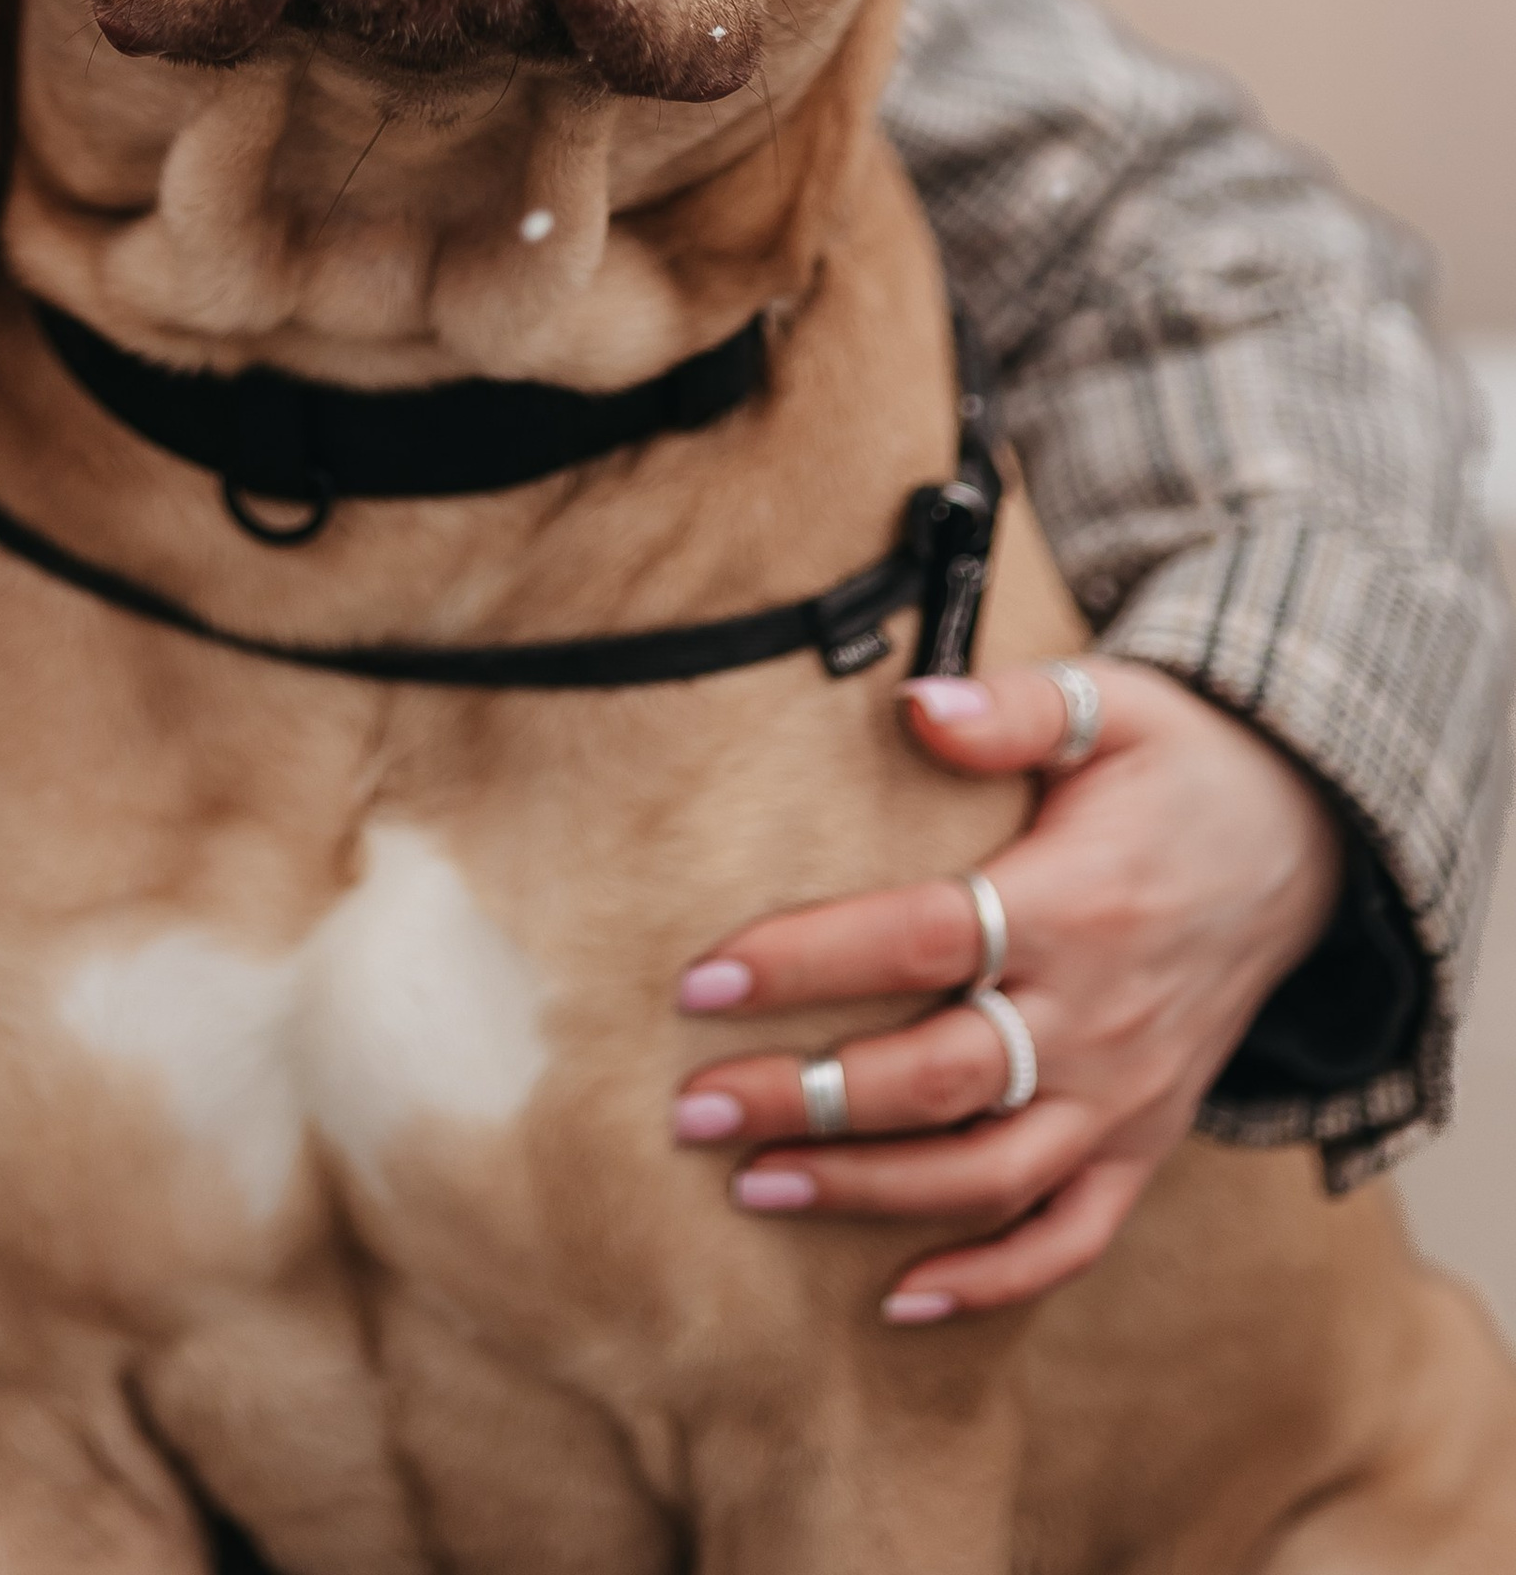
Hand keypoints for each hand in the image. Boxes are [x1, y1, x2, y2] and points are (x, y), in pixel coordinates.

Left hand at [668, 660, 1344, 1319]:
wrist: (1305, 847)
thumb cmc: (1180, 768)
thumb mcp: (1113, 704)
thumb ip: (1011, 709)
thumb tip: (913, 702)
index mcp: (1077, 902)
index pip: (922, 940)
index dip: (810, 962)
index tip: (703, 981)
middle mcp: (1098, 1015)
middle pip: (938, 1077)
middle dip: (808, 1101)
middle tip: (694, 1109)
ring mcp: (1124, 1093)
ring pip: (988, 1173)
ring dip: (868, 1193)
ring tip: (754, 1186)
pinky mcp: (1144, 1140)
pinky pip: (1073, 1235)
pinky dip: (994, 1279)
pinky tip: (900, 1297)